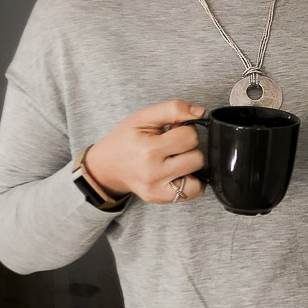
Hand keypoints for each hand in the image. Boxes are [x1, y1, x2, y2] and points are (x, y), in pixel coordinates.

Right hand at [84, 100, 206, 204]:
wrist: (107, 166)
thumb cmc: (125, 140)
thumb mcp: (144, 117)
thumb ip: (173, 109)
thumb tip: (200, 112)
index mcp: (149, 150)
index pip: (190, 137)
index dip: (185, 130)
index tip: (173, 131)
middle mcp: (154, 173)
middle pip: (197, 158)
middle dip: (188, 148)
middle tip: (172, 146)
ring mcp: (158, 189)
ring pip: (199, 174)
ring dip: (190, 163)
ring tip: (173, 158)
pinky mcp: (161, 198)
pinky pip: (194, 191)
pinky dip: (192, 180)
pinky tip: (178, 172)